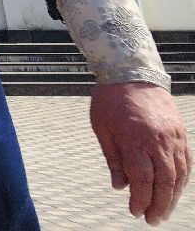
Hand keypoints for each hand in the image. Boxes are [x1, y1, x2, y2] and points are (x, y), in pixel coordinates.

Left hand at [90, 81, 190, 224]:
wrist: (132, 71)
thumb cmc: (110, 99)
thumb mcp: (101, 126)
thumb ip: (113, 157)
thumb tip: (120, 186)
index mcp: (134, 139)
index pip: (142, 179)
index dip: (140, 199)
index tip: (134, 211)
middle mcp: (158, 141)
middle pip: (164, 182)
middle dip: (158, 205)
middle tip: (151, 220)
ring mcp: (173, 137)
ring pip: (178, 175)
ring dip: (172, 197)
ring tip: (163, 211)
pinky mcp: (181, 133)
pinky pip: (186, 162)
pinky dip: (182, 180)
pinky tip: (176, 190)